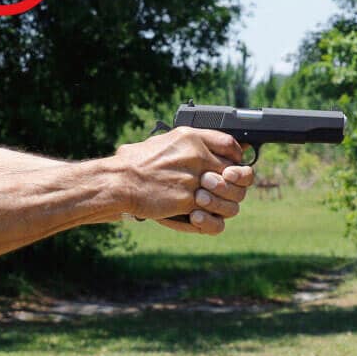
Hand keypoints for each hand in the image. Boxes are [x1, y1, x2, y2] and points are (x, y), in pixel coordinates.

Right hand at [114, 128, 253, 233]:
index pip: (230, 144)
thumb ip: (190, 144)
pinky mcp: (188, 200)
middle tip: (224, 190)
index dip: (237, 157)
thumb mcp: (165, 141)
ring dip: (223, 203)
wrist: (119, 181)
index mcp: (191, 138)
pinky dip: (206, 218)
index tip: (233, 165)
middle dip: (233, 184)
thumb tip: (209, 148)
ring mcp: (194, 178)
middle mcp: (196, 156)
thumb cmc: (135, 162)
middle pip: (234, 171)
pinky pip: (211, 213)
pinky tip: (195, 216)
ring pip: (228, 195)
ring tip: (208, 204)